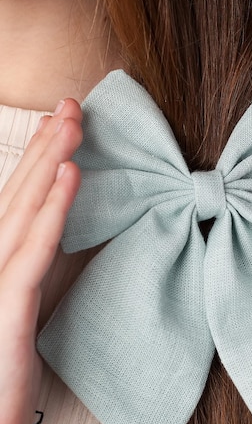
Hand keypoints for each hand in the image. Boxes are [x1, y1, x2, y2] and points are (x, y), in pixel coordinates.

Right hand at [0, 100, 81, 423]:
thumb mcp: (14, 318)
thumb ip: (24, 278)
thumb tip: (43, 244)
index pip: (15, 205)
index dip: (38, 163)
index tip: (60, 128)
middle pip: (18, 195)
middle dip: (46, 147)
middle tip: (71, 105)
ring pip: (24, 211)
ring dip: (51, 162)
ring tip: (73, 121)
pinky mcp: (4, 309)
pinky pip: (33, 251)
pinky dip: (53, 210)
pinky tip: (72, 175)